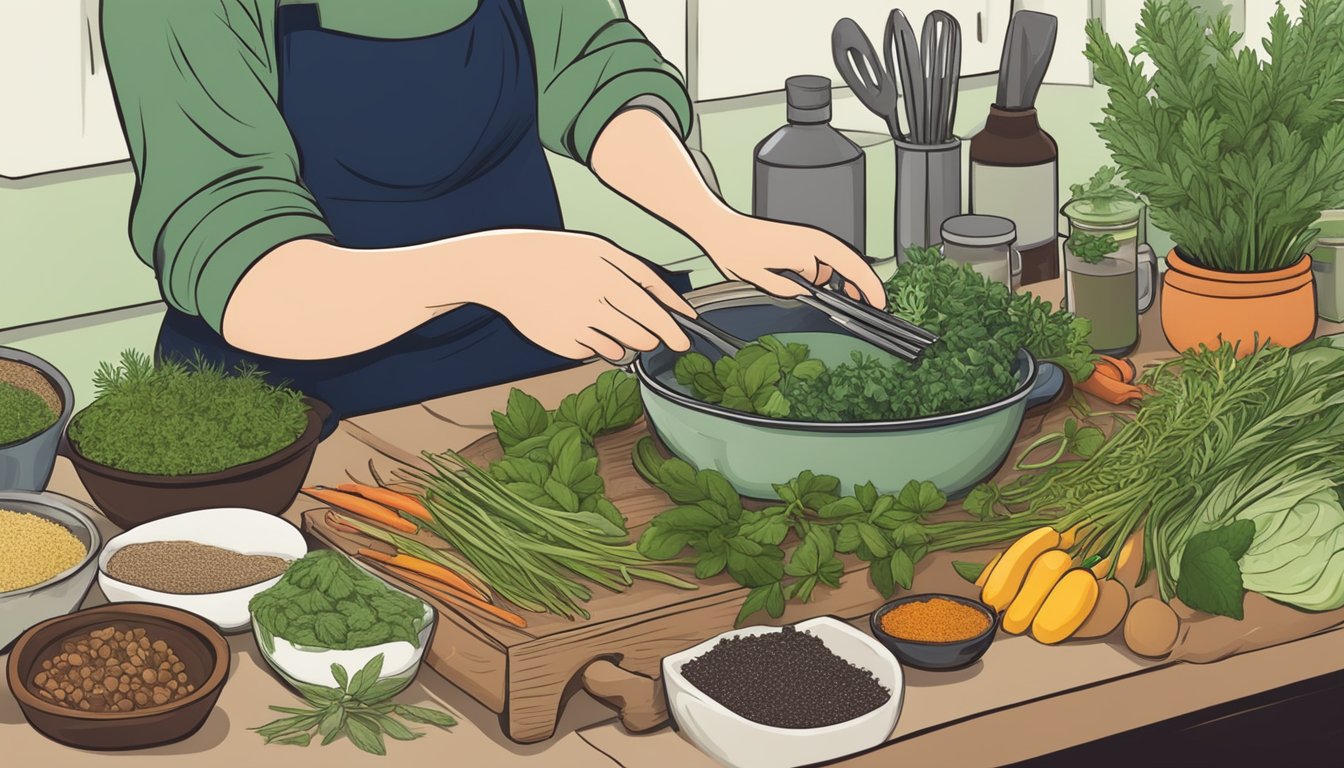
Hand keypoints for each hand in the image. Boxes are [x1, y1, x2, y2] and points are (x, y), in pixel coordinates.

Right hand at [469, 231, 693, 360]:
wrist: (508, 268)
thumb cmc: (561, 256)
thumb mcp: (603, 251)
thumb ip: (643, 276)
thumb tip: (676, 306)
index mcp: (606, 278)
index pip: (652, 313)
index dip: (672, 330)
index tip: (684, 341)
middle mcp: (592, 305)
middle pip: (641, 336)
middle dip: (650, 336)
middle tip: (644, 327)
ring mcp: (576, 328)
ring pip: (621, 349)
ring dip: (626, 340)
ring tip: (605, 317)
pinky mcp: (562, 346)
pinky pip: (594, 353)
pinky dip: (595, 342)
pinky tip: (579, 321)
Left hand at [695, 211, 887, 309]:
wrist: (722, 229)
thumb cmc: (736, 248)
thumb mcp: (762, 278)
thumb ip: (790, 289)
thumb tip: (810, 292)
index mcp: (808, 247)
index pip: (850, 269)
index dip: (867, 288)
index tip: (877, 303)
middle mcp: (813, 239)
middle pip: (853, 262)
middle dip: (865, 284)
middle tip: (875, 304)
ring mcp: (809, 238)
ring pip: (840, 261)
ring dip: (848, 279)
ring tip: (853, 300)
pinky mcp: (802, 239)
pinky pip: (826, 257)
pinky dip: (833, 272)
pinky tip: (830, 287)